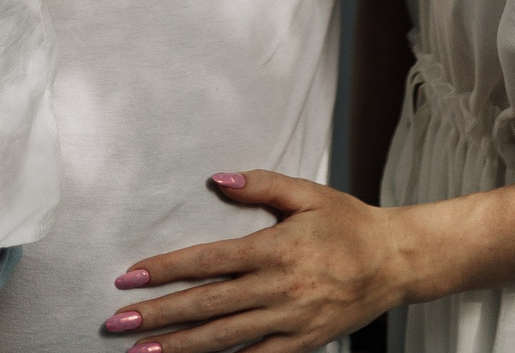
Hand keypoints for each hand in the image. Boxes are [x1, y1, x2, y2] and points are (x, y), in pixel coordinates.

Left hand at [101, 172, 411, 352]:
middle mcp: (278, 288)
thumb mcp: (307, 194)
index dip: (165, 269)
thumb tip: (217, 180)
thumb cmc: (348, 223)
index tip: (129, 276)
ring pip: (225, 338)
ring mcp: (289, 320)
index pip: (208, 261)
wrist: (396, 262)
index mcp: (274, 248)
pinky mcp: (302, 342)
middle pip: (207, 304)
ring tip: (143, 351)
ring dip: (181, 345)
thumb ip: (261, 186)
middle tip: (118, 322)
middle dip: (159, 314)